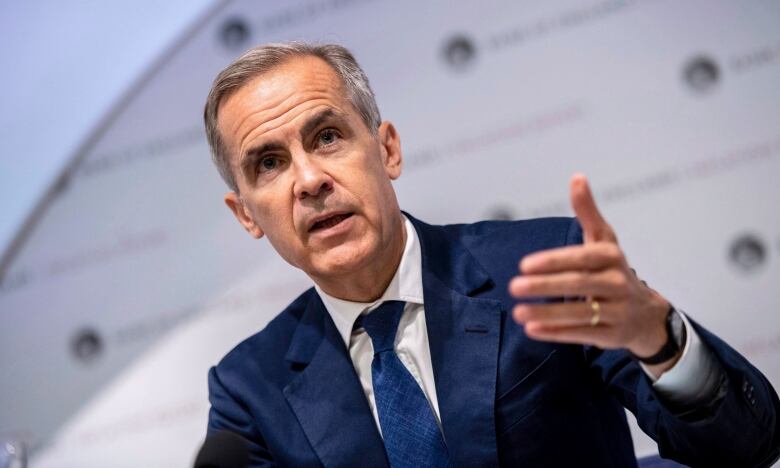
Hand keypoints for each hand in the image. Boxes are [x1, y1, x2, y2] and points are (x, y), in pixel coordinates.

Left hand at [509, 174, 677, 372]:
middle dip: (545, 286)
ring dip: (547, 313)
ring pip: (580, 313)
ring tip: (518, 312)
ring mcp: (617, 310)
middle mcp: (618, 282)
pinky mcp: (612, 335)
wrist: (645, 313)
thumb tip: (577, 177)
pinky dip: (557, 333)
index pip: (581, 258)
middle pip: (579, 284)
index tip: (524, 264)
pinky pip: (582, 334)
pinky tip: (532, 329)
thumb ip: (587, 211)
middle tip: (514, 286)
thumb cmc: (613, 270)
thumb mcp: (603, 240)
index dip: (554, 261)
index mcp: (611, 256)